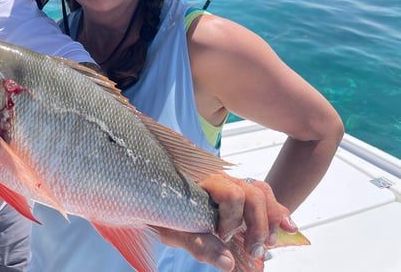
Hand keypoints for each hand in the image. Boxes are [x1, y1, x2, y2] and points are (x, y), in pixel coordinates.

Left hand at [154, 173, 297, 270]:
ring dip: (271, 219)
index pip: (231, 194)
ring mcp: (231, 184)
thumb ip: (199, 244)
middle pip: (252, 193)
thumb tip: (228, 263)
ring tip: (270, 242)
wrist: (154, 199)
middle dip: (258, 224)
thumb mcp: (174, 230)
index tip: (222, 236)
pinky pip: (263, 195)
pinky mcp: (239, 194)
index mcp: (201, 182)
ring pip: (261, 192)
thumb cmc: (162, 211)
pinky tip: (289, 227)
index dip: (232, 219)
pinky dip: (277, 211)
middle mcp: (219, 178)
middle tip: (254, 249)